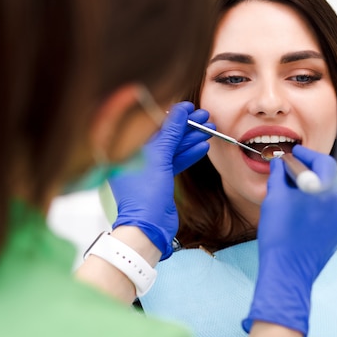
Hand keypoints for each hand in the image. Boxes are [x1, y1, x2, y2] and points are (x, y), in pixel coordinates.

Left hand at [109, 102, 210, 259]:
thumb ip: (170, 133)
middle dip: (186, 127)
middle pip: (164, 136)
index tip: (190, 108)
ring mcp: (149, 170)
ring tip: (209, 130)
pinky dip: (189, 155)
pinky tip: (203, 147)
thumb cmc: (145, 195)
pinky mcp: (160, 181)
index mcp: (126, 149)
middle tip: (205, 117)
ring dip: (191, 139)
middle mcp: (136, 158)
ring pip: (172, 149)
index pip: (151, 125)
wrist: (148, 228)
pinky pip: (175, 162)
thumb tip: (179, 110)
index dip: (172, 116)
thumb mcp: (159, 158)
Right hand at [243, 145, 336, 336]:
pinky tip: (300, 213)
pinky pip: (330, 211)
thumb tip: (281, 163)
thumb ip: (280, 173)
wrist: (288, 270)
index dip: (307, 154)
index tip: (295, 152)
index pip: (323, 161)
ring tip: (291, 195)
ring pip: (328, 195)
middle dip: (307, 173)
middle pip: (326, 178)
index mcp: (327, 190)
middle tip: (289, 172)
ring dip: (311, 191)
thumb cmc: (280, 233)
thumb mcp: (275, 196)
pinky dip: (317, 207)